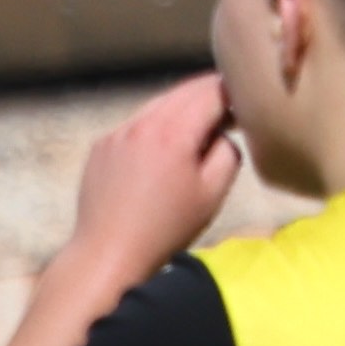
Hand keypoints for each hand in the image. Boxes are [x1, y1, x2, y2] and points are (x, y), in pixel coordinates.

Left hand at [63, 74, 243, 288]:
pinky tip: (160, 154)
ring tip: (195, 135)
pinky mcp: (101, 146)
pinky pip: (136, 124)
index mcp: (172, 132)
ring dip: (181, 111)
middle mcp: (141, 123)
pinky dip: (154, 128)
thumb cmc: (165, 229)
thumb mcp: (213, 193)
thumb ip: (228, 151)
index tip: (244, 108)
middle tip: (227, 116)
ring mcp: (116, 133)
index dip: (233, 94)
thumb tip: (223, 131)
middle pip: (184, 91)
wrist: (108, 255)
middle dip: (210, 97)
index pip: (212, 90)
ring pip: (159, 104)